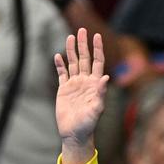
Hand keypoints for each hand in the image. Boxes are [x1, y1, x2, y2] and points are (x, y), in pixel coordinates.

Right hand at [55, 28, 108, 148]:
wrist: (74, 134)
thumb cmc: (88, 124)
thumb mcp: (96, 109)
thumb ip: (100, 93)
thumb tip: (106, 78)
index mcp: (95, 84)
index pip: (97, 62)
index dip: (97, 49)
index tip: (96, 36)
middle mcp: (85, 81)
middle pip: (85, 58)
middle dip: (83, 44)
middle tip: (81, 30)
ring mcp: (74, 85)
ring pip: (73, 63)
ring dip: (71, 51)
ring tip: (69, 37)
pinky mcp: (64, 90)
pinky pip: (62, 74)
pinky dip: (60, 65)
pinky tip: (58, 56)